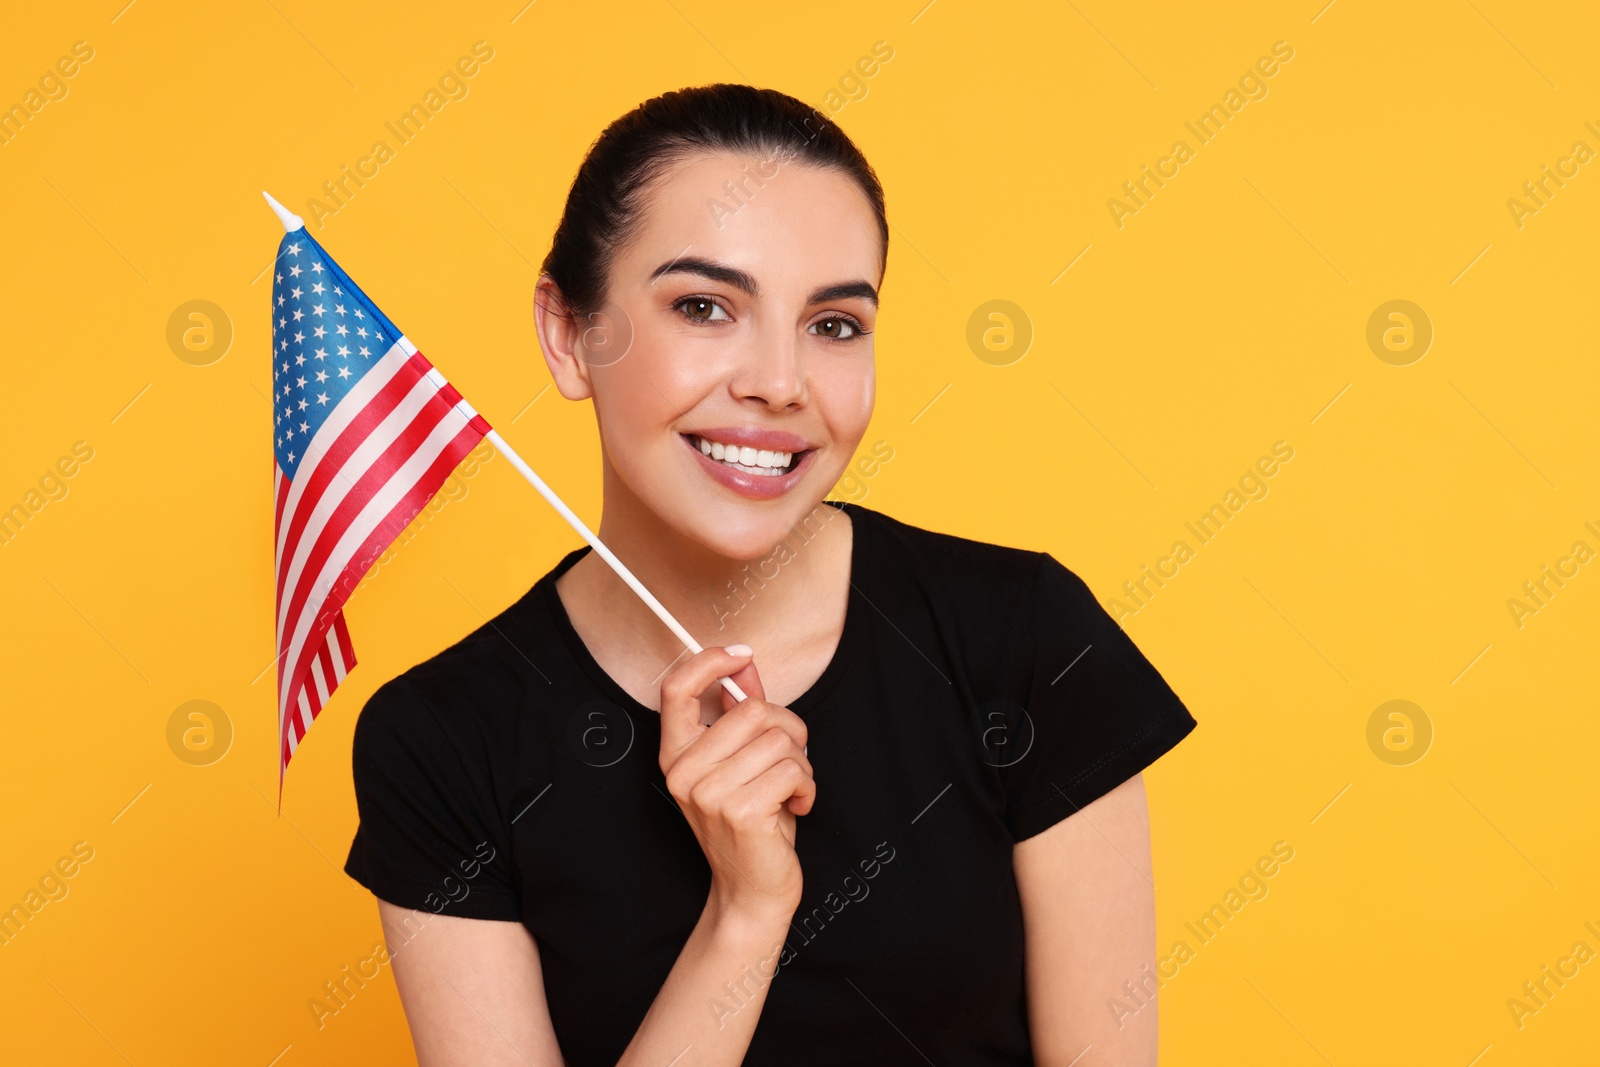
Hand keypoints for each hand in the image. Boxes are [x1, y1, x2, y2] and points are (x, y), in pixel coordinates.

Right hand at [658, 646, 815, 920]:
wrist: (753, 890)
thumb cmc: (752, 824)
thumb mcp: (742, 762)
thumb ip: (739, 713)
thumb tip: (744, 665)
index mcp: (676, 755)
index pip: (676, 688)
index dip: (709, 661)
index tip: (741, 656)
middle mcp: (683, 772)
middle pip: (750, 709)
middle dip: (788, 729)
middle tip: (791, 758)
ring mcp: (708, 793)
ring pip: (779, 740)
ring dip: (801, 764)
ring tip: (791, 789)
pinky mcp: (740, 811)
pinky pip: (792, 769)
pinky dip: (807, 786)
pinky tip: (797, 806)